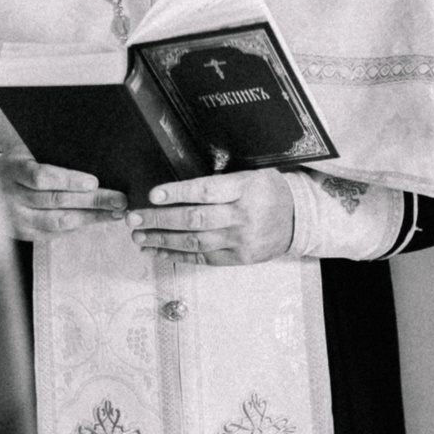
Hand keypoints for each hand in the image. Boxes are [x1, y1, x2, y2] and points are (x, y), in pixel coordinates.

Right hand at [0, 151, 127, 241]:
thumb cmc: (15, 164)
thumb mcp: (24, 151)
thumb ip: (48, 155)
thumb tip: (89, 154)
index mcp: (13, 170)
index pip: (40, 176)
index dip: (68, 180)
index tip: (94, 182)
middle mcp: (12, 196)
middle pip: (55, 201)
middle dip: (92, 201)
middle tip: (119, 200)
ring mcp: (17, 219)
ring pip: (57, 221)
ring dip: (90, 218)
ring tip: (116, 213)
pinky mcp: (24, 234)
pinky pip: (54, 233)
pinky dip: (78, 228)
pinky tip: (97, 221)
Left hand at [127, 169, 294, 266]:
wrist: (299, 219)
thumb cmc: (269, 190)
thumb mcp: (251, 174)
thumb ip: (220, 181)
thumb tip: (177, 188)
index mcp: (246, 188)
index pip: (206, 192)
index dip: (178, 193)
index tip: (153, 194)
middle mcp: (243, 216)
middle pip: (195, 219)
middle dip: (160, 220)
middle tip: (134, 218)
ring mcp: (241, 241)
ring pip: (195, 242)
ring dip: (163, 240)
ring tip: (139, 236)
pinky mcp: (239, 259)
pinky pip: (203, 258)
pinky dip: (178, 255)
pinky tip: (158, 251)